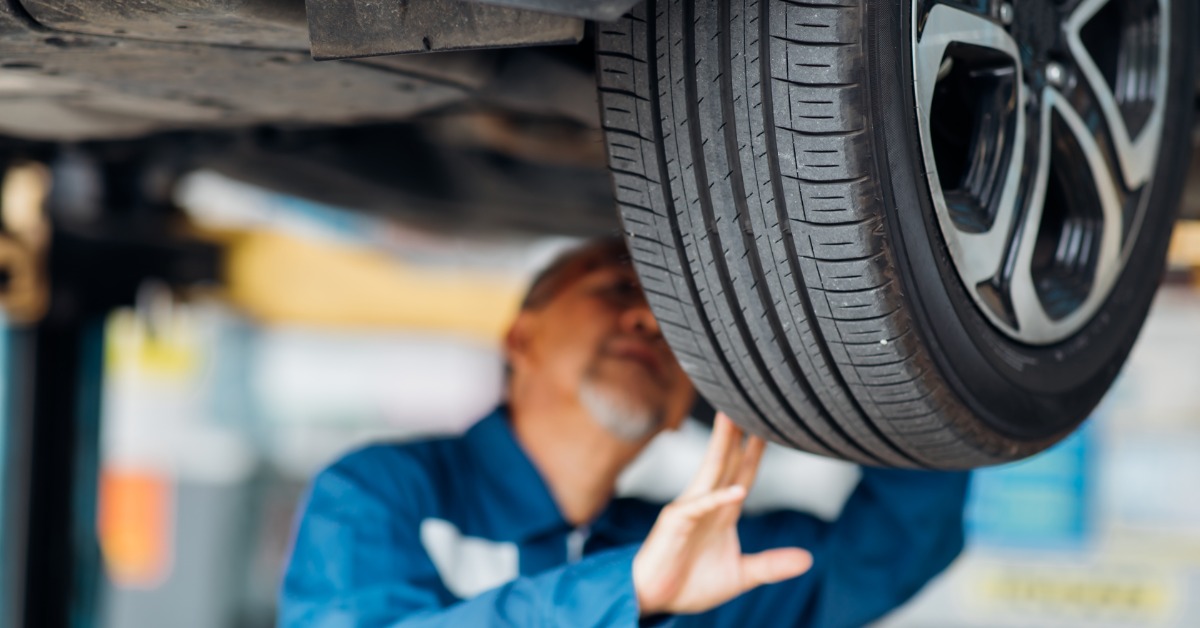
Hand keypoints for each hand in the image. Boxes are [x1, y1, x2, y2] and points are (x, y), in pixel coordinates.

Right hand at [632, 413, 811, 615]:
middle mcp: (706, 503)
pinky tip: (736, 493)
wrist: (654, 599)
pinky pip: (698, 508)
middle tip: (753, 400)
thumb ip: (771, 565)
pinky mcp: (674, 524)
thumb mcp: (740, 575)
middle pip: (727, 460)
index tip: (773, 426)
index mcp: (722, 511)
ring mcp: (689, 509)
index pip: (744, 473)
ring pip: (711, 471)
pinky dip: (716, 500)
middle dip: (739, 432)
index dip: (757, 451)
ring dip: (723, 445)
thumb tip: (808, 559)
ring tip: (733, 417)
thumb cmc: (690, 583)